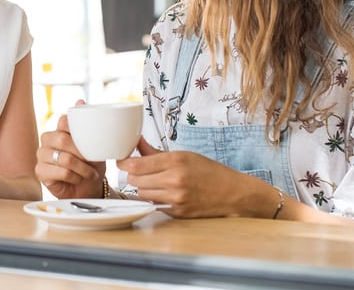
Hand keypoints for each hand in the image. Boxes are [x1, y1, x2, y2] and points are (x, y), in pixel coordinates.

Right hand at [35, 103, 105, 198]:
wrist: (89, 187)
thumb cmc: (90, 164)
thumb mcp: (93, 143)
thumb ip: (85, 123)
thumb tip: (80, 100)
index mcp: (58, 129)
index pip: (64, 122)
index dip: (78, 132)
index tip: (90, 143)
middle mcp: (47, 140)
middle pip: (62, 139)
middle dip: (81, 153)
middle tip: (92, 161)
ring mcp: (41, 155)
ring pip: (64, 158)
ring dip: (82, 168)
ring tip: (89, 173)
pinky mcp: (40, 171)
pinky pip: (62, 172)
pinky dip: (75, 177)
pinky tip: (77, 179)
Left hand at [116, 137, 271, 218]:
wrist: (232, 193)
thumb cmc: (209, 171)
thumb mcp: (184, 155)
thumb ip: (156, 152)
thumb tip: (136, 142)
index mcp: (176, 161)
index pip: (136, 165)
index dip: (124, 162)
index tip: (121, 160)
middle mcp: (174, 180)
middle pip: (135, 180)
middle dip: (133, 175)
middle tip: (138, 171)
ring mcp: (176, 198)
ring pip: (141, 193)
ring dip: (142, 187)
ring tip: (152, 181)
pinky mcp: (177, 212)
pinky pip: (154, 204)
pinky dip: (153, 198)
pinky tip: (162, 192)